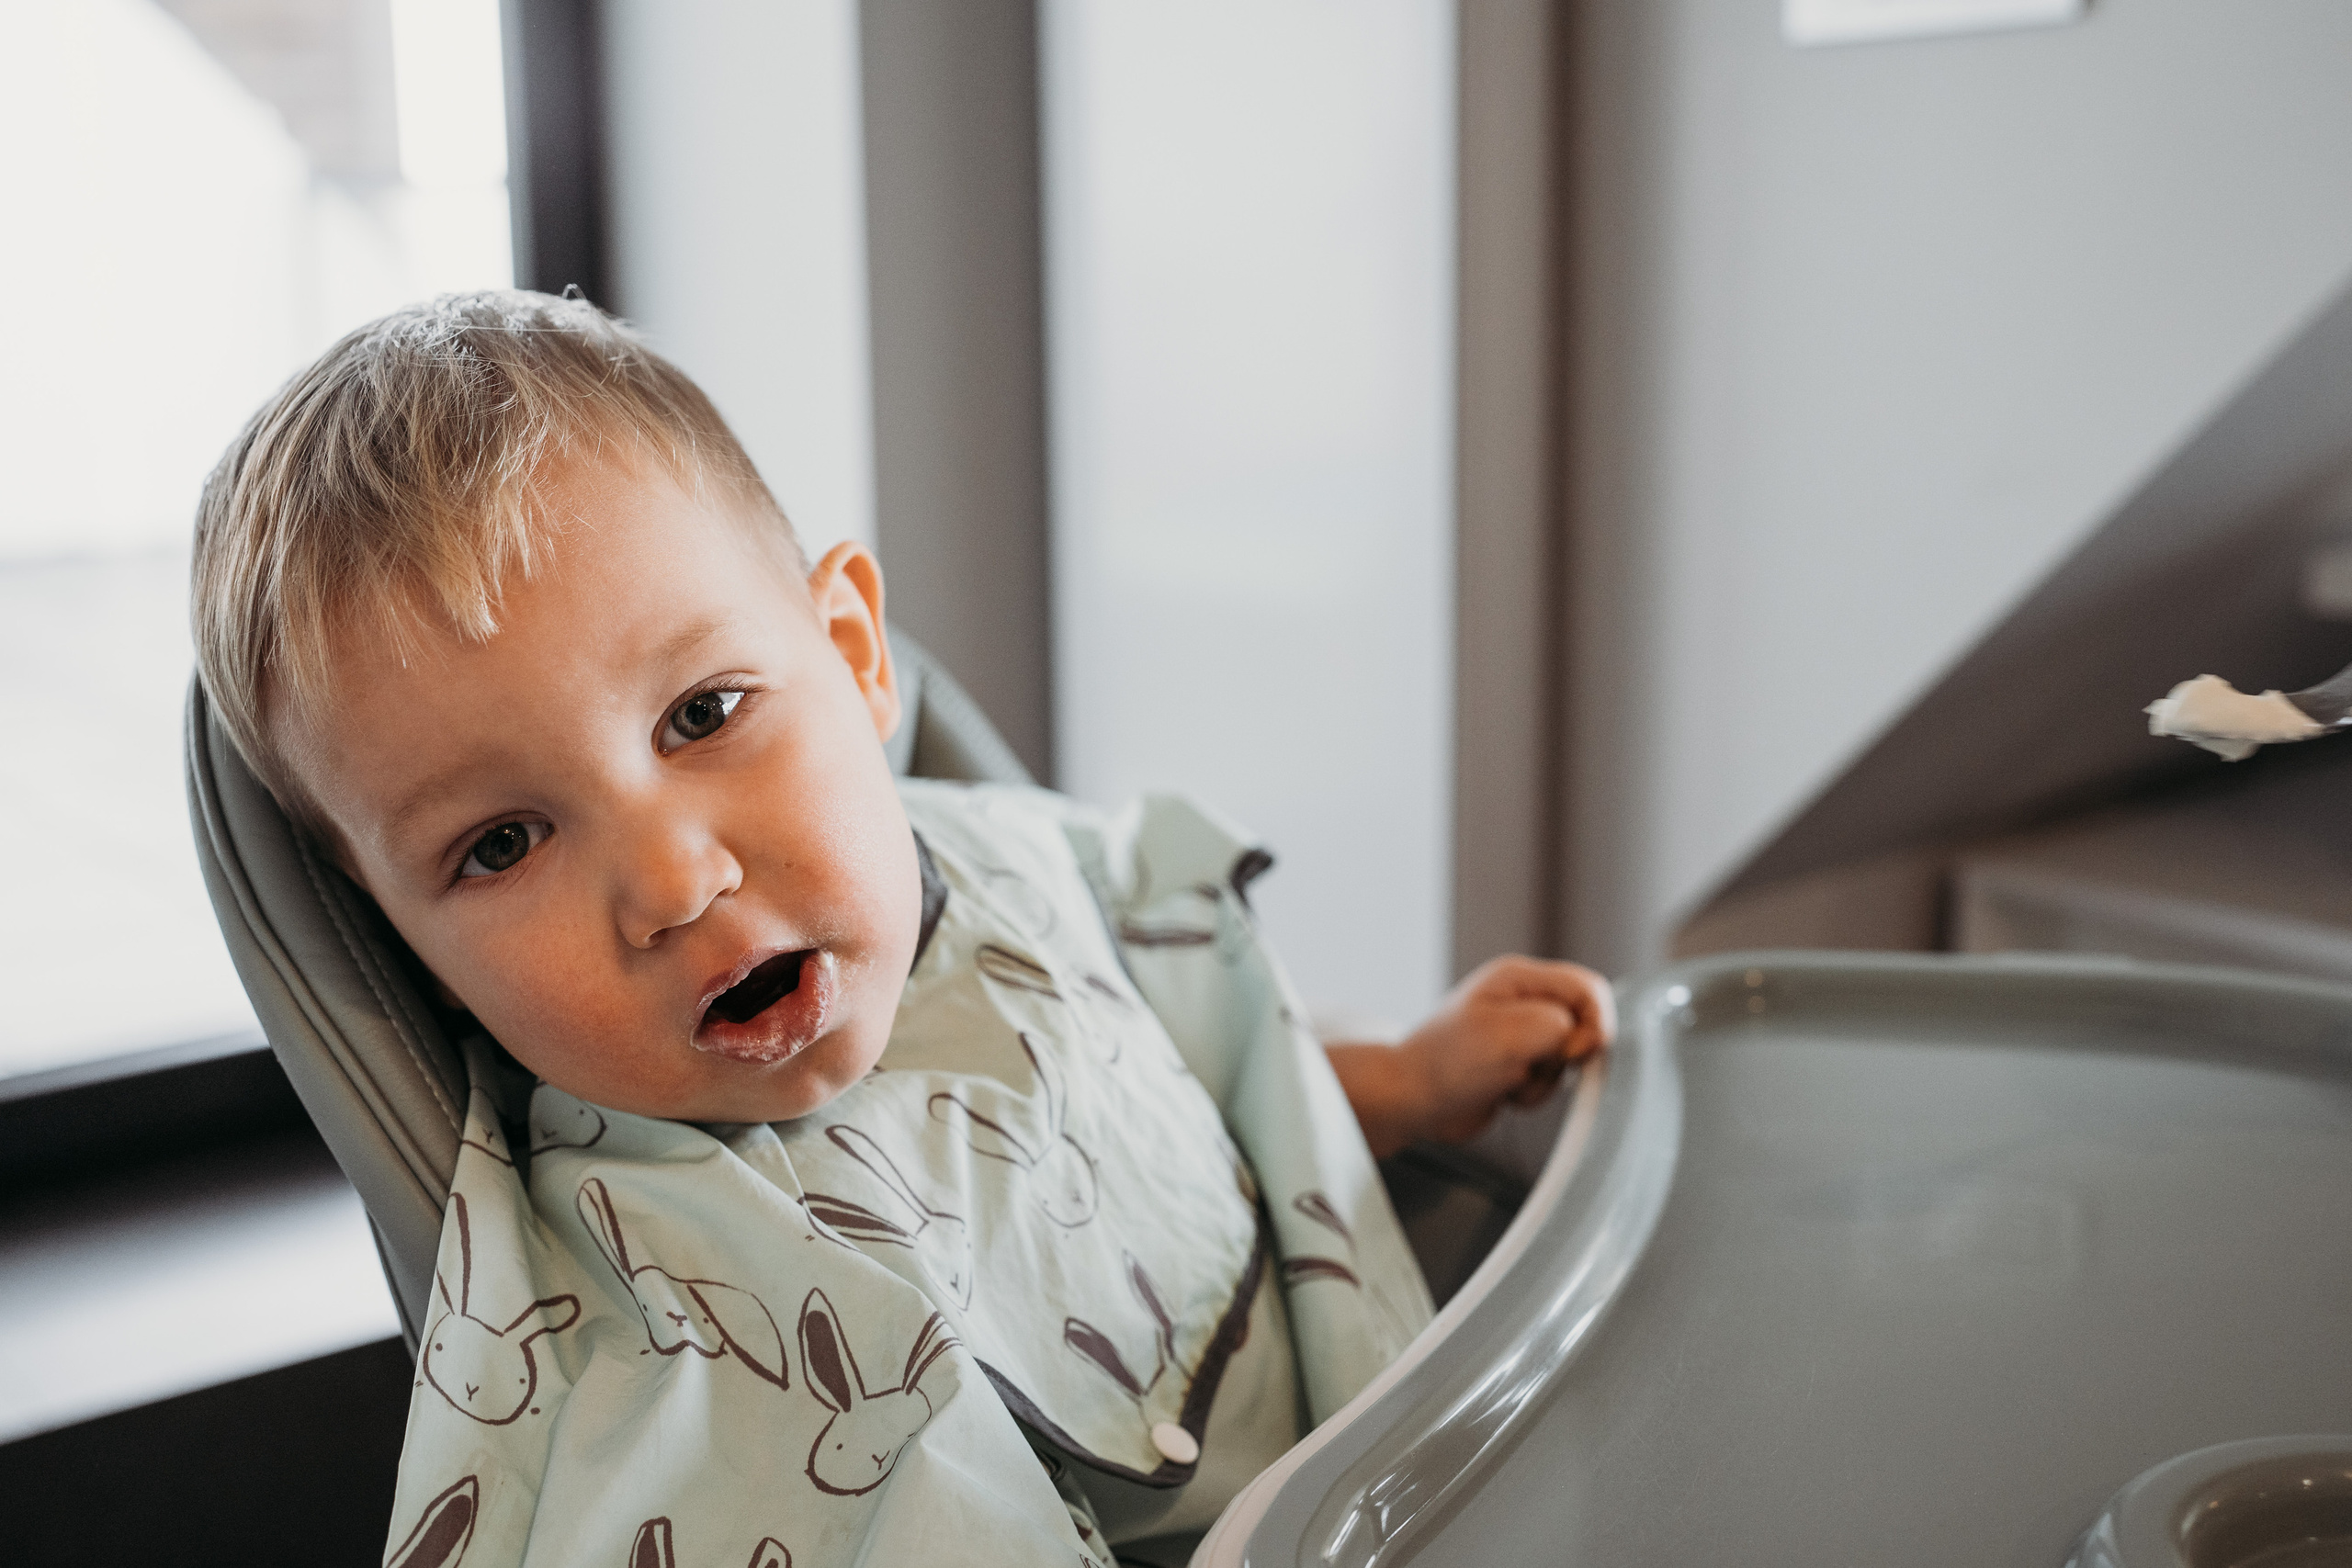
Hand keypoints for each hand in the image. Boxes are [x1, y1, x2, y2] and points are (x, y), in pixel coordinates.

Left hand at [1326, 955, 1613, 1157]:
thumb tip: (1589, 1038)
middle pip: (1583, 1023)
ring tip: (1507, 1079)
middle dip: (1567, 1054)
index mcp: (1519, 978)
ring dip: (1546, 1079)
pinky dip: (1533, 1093)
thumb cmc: (1447, 1063)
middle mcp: (1522, 1002)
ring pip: (1568, 1057)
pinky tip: (1502, 1092)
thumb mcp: (1510, 1034)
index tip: (1574, 1051)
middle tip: (1533, 1065)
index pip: (1588, 987)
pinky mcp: (1516, 1065)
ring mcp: (1519, 1034)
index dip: (1594, 1022)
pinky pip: (1550, 1080)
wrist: (1409, 1100)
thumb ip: (1561, 1025)